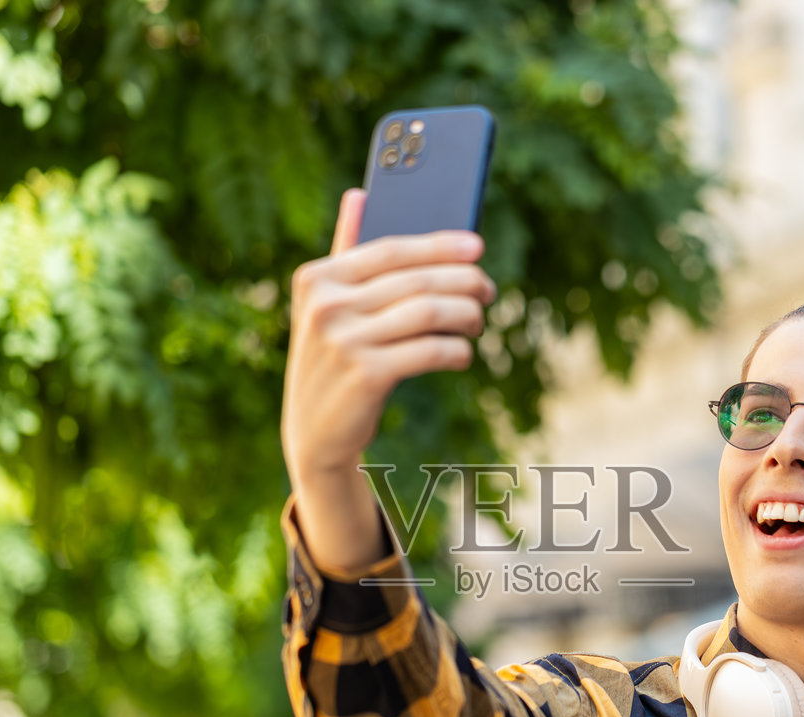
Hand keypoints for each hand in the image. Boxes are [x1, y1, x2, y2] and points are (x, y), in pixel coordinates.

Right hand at [281, 188, 495, 482]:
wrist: (315, 436)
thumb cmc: (332, 363)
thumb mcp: (328, 308)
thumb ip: (344, 252)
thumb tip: (359, 193)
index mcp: (316, 279)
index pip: (390, 250)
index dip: (439, 245)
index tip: (476, 247)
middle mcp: (325, 306)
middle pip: (415, 280)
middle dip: (463, 281)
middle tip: (488, 289)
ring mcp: (343, 341)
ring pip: (429, 312)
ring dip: (466, 315)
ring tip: (478, 321)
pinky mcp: (366, 375)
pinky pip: (430, 350)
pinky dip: (456, 350)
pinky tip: (463, 353)